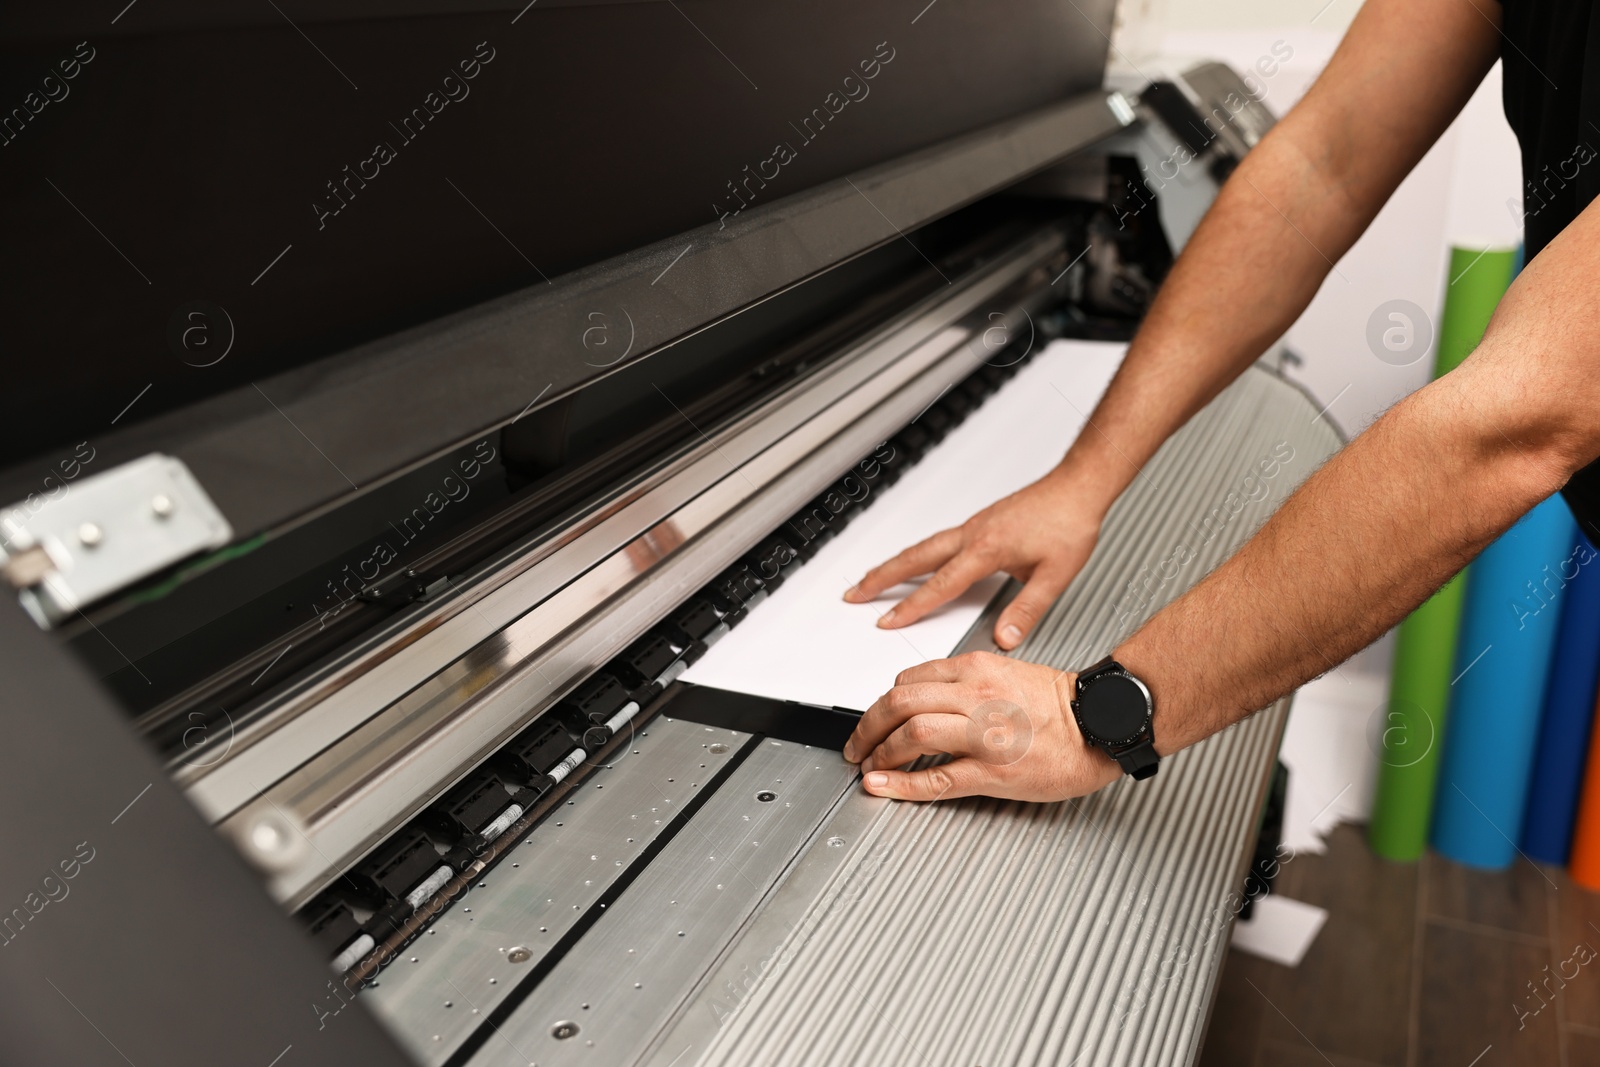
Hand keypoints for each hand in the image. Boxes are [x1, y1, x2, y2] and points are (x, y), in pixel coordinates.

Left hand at [840, 652, 1120, 802]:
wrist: (1100, 724)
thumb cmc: (1059, 703)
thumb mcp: (1006, 671)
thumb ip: (964, 680)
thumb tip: (922, 695)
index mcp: (977, 669)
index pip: (909, 680)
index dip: (883, 702)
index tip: (876, 717)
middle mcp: (977, 697)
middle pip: (900, 703)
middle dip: (868, 726)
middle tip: (857, 744)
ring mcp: (985, 735)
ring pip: (912, 735)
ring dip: (880, 752)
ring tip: (869, 766)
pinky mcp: (995, 771)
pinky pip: (938, 778)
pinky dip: (902, 784)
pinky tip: (883, 786)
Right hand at [843, 468, 1101, 648]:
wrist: (1078, 487)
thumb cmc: (1069, 522)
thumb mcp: (1054, 574)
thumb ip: (1027, 609)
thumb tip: (1005, 638)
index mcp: (986, 549)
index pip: (940, 584)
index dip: (911, 606)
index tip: (888, 621)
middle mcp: (972, 534)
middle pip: (914, 558)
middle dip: (880, 577)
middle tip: (854, 594)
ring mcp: (973, 526)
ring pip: (922, 547)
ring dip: (893, 563)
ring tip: (872, 579)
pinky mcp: (980, 523)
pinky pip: (936, 540)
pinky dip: (915, 553)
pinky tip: (915, 561)